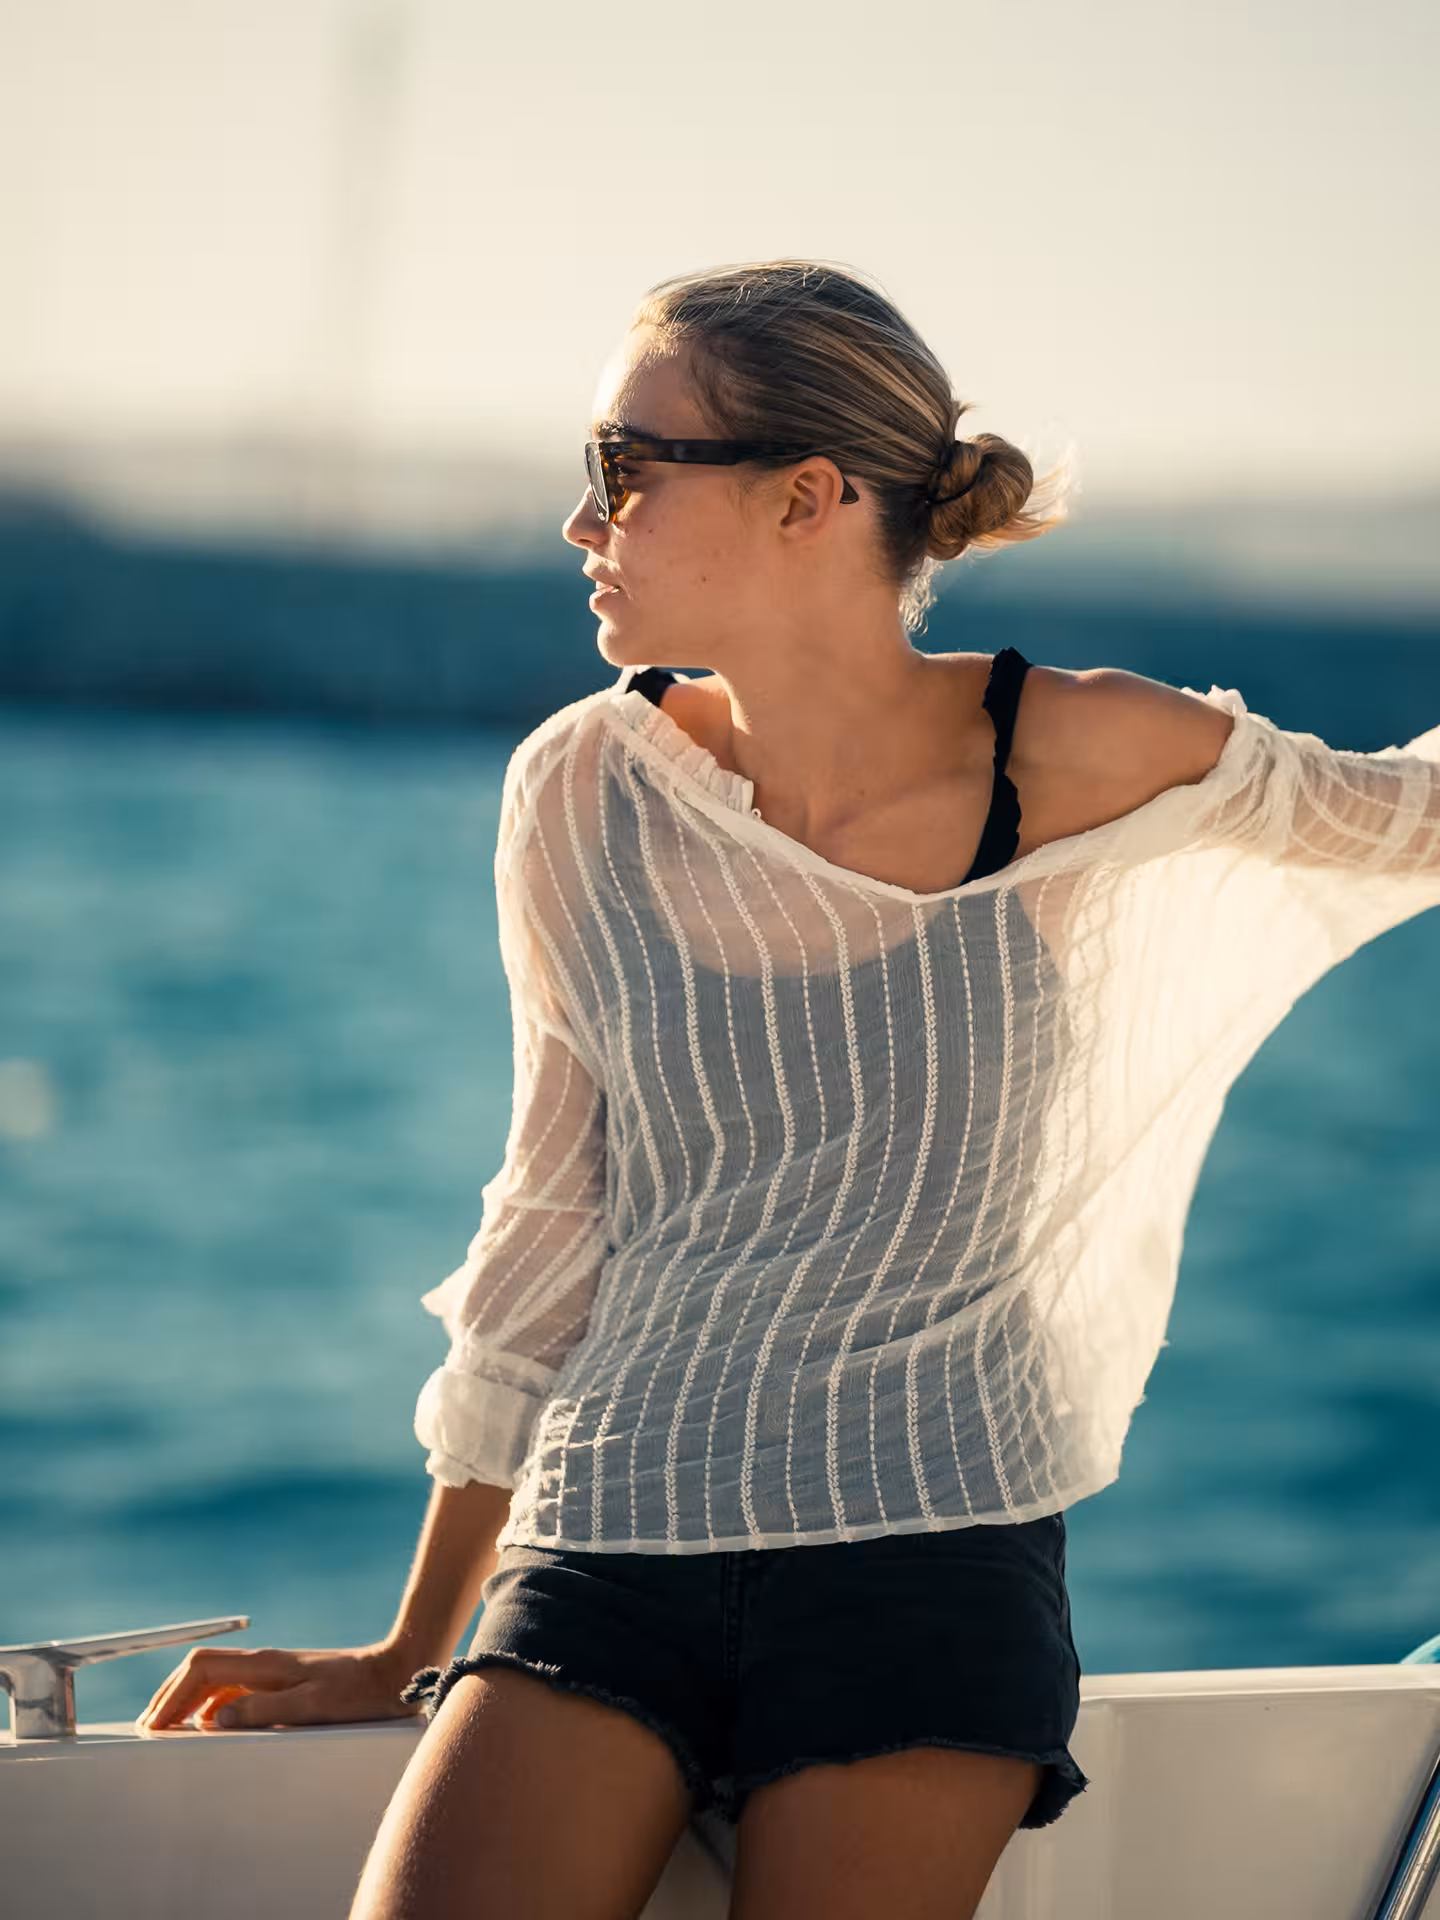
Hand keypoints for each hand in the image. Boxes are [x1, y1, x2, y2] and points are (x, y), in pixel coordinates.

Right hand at [136, 1642, 426, 1732]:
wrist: (398, 1671)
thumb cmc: (359, 1694)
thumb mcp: (312, 1707)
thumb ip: (263, 1710)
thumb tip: (213, 1720)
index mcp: (266, 1665)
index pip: (201, 1668)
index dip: (172, 1695)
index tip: (153, 1724)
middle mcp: (266, 1662)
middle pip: (201, 1668)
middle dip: (171, 1695)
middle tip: (149, 1727)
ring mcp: (275, 1669)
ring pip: (217, 1677)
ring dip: (189, 1699)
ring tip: (171, 1728)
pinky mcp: (287, 1680)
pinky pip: (236, 1687)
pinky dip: (213, 1704)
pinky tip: (212, 1725)